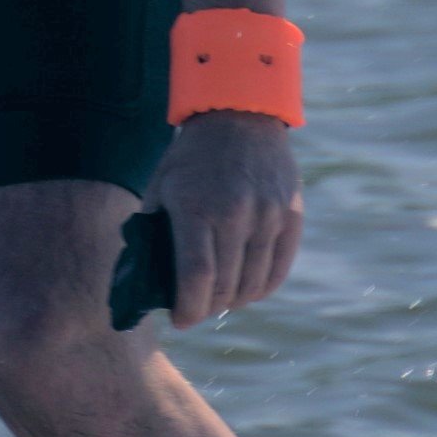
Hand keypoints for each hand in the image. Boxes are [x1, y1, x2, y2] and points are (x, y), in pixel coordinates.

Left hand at [149, 111, 302, 323]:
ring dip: (234, 302)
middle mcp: (236, 213)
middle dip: (207, 308)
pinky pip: (278, 270)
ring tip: (219, 300)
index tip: (179, 320)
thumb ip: (154, 232)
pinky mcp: (291, 215)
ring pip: (253, 284)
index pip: (196, 277)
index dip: (187, 308)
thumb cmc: (191, 159)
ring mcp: (268, 215)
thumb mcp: (162, 188)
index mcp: (196, 207)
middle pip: (225, 286)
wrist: (239, 116)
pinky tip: (247, 290)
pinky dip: (261, 288)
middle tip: (196, 310)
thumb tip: (145, 280)